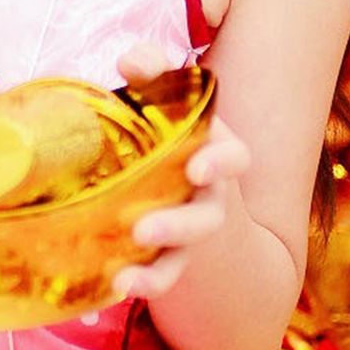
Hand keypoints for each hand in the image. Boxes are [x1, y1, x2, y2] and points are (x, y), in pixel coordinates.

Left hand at [109, 37, 249, 304]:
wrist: (181, 191)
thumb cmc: (167, 134)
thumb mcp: (164, 104)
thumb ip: (153, 74)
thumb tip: (132, 61)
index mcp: (213, 153)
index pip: (234, 158)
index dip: (222, 162)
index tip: (199, 168)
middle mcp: (208, 197)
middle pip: (208, 216)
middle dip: (180, 225)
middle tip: (143, 230)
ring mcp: (188, 232)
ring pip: (183, 255)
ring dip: (159, 272)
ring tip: (126, 280)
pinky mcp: (166, 258)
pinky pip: (159, 277)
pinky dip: (142, 284)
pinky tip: (115, 288)